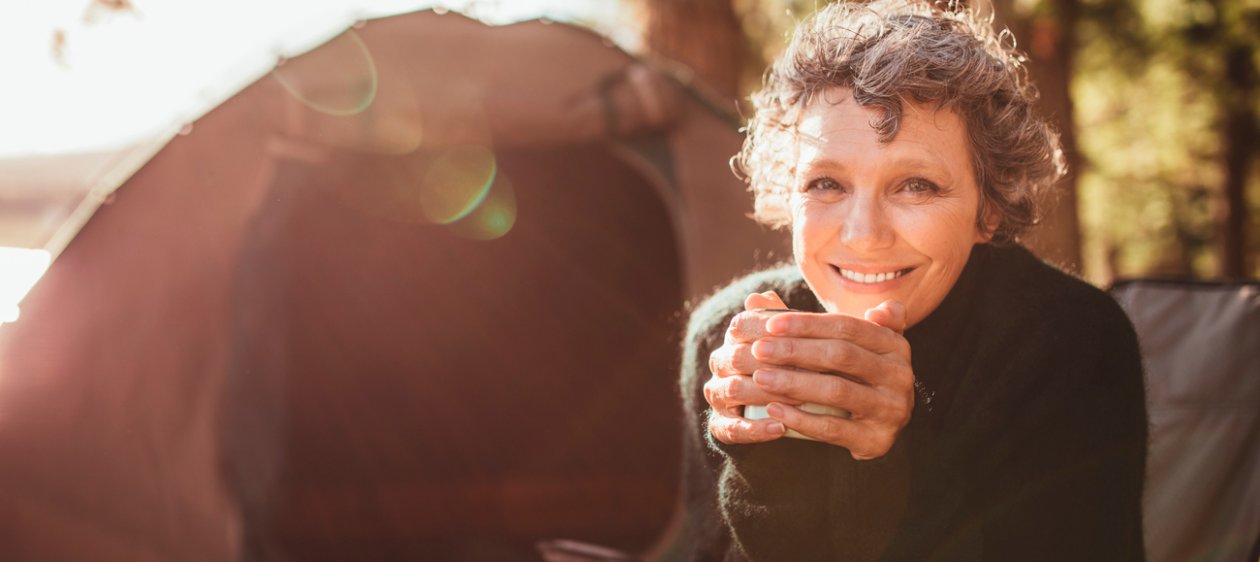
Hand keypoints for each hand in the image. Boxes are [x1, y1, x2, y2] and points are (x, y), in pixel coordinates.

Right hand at [704, 291, 798, 443]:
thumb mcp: (794, 341)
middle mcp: (720, 363)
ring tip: (801, 400)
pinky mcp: (721, 425)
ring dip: (768, 394)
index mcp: (734, 338)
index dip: (770, 330)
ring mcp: (718, 395)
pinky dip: (756, 428)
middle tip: (811, 372)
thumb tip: (764, 296)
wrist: (783, 406)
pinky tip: (780, 428)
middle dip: (774, 364)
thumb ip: (784, 320)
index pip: (742, 326)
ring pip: (733, 389)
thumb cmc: (794, 365)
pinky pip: (730, 428)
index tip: (802, 336)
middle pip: (738, 357)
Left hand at [750, 301, 913, 459]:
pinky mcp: (877, 439)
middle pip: (840, 355)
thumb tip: (758, 298)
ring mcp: (891, 408)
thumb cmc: (854, 376)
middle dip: (795, 350)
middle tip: (759, 350)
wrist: (879, 427)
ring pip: (836, 390)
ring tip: (760, 378)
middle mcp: (899, 374)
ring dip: (793, 383)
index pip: (846, 326)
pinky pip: (834, 428)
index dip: (807, 324)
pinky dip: (801, 419)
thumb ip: (807, 323)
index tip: (770, 324)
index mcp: (894, 344)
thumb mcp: (847, 345)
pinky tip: (774, 411)